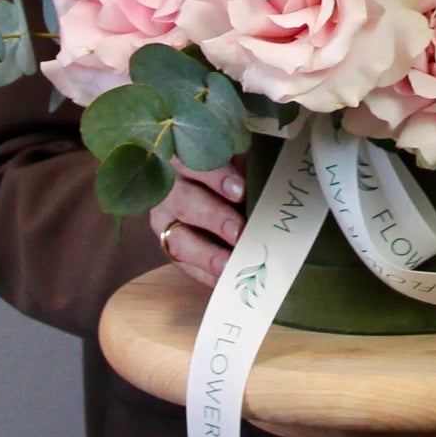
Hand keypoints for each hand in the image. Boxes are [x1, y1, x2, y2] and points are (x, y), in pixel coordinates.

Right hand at [149, 155, 245, 290]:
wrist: (213, 184)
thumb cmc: (229, 165)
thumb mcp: (235, 155)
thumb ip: (244, 162)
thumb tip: (271, 180)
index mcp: (182, 155)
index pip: (192, 160)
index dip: (215, 176)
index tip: (240, 190)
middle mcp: (168, 187)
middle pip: (185, 201)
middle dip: (213, 217)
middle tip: (239, 231)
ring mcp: (164, 219)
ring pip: (178, 239)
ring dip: (206, 254)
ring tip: (229, 264)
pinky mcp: (168, 245)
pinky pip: (184, 264)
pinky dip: (205, 275)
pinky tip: (226, 281)